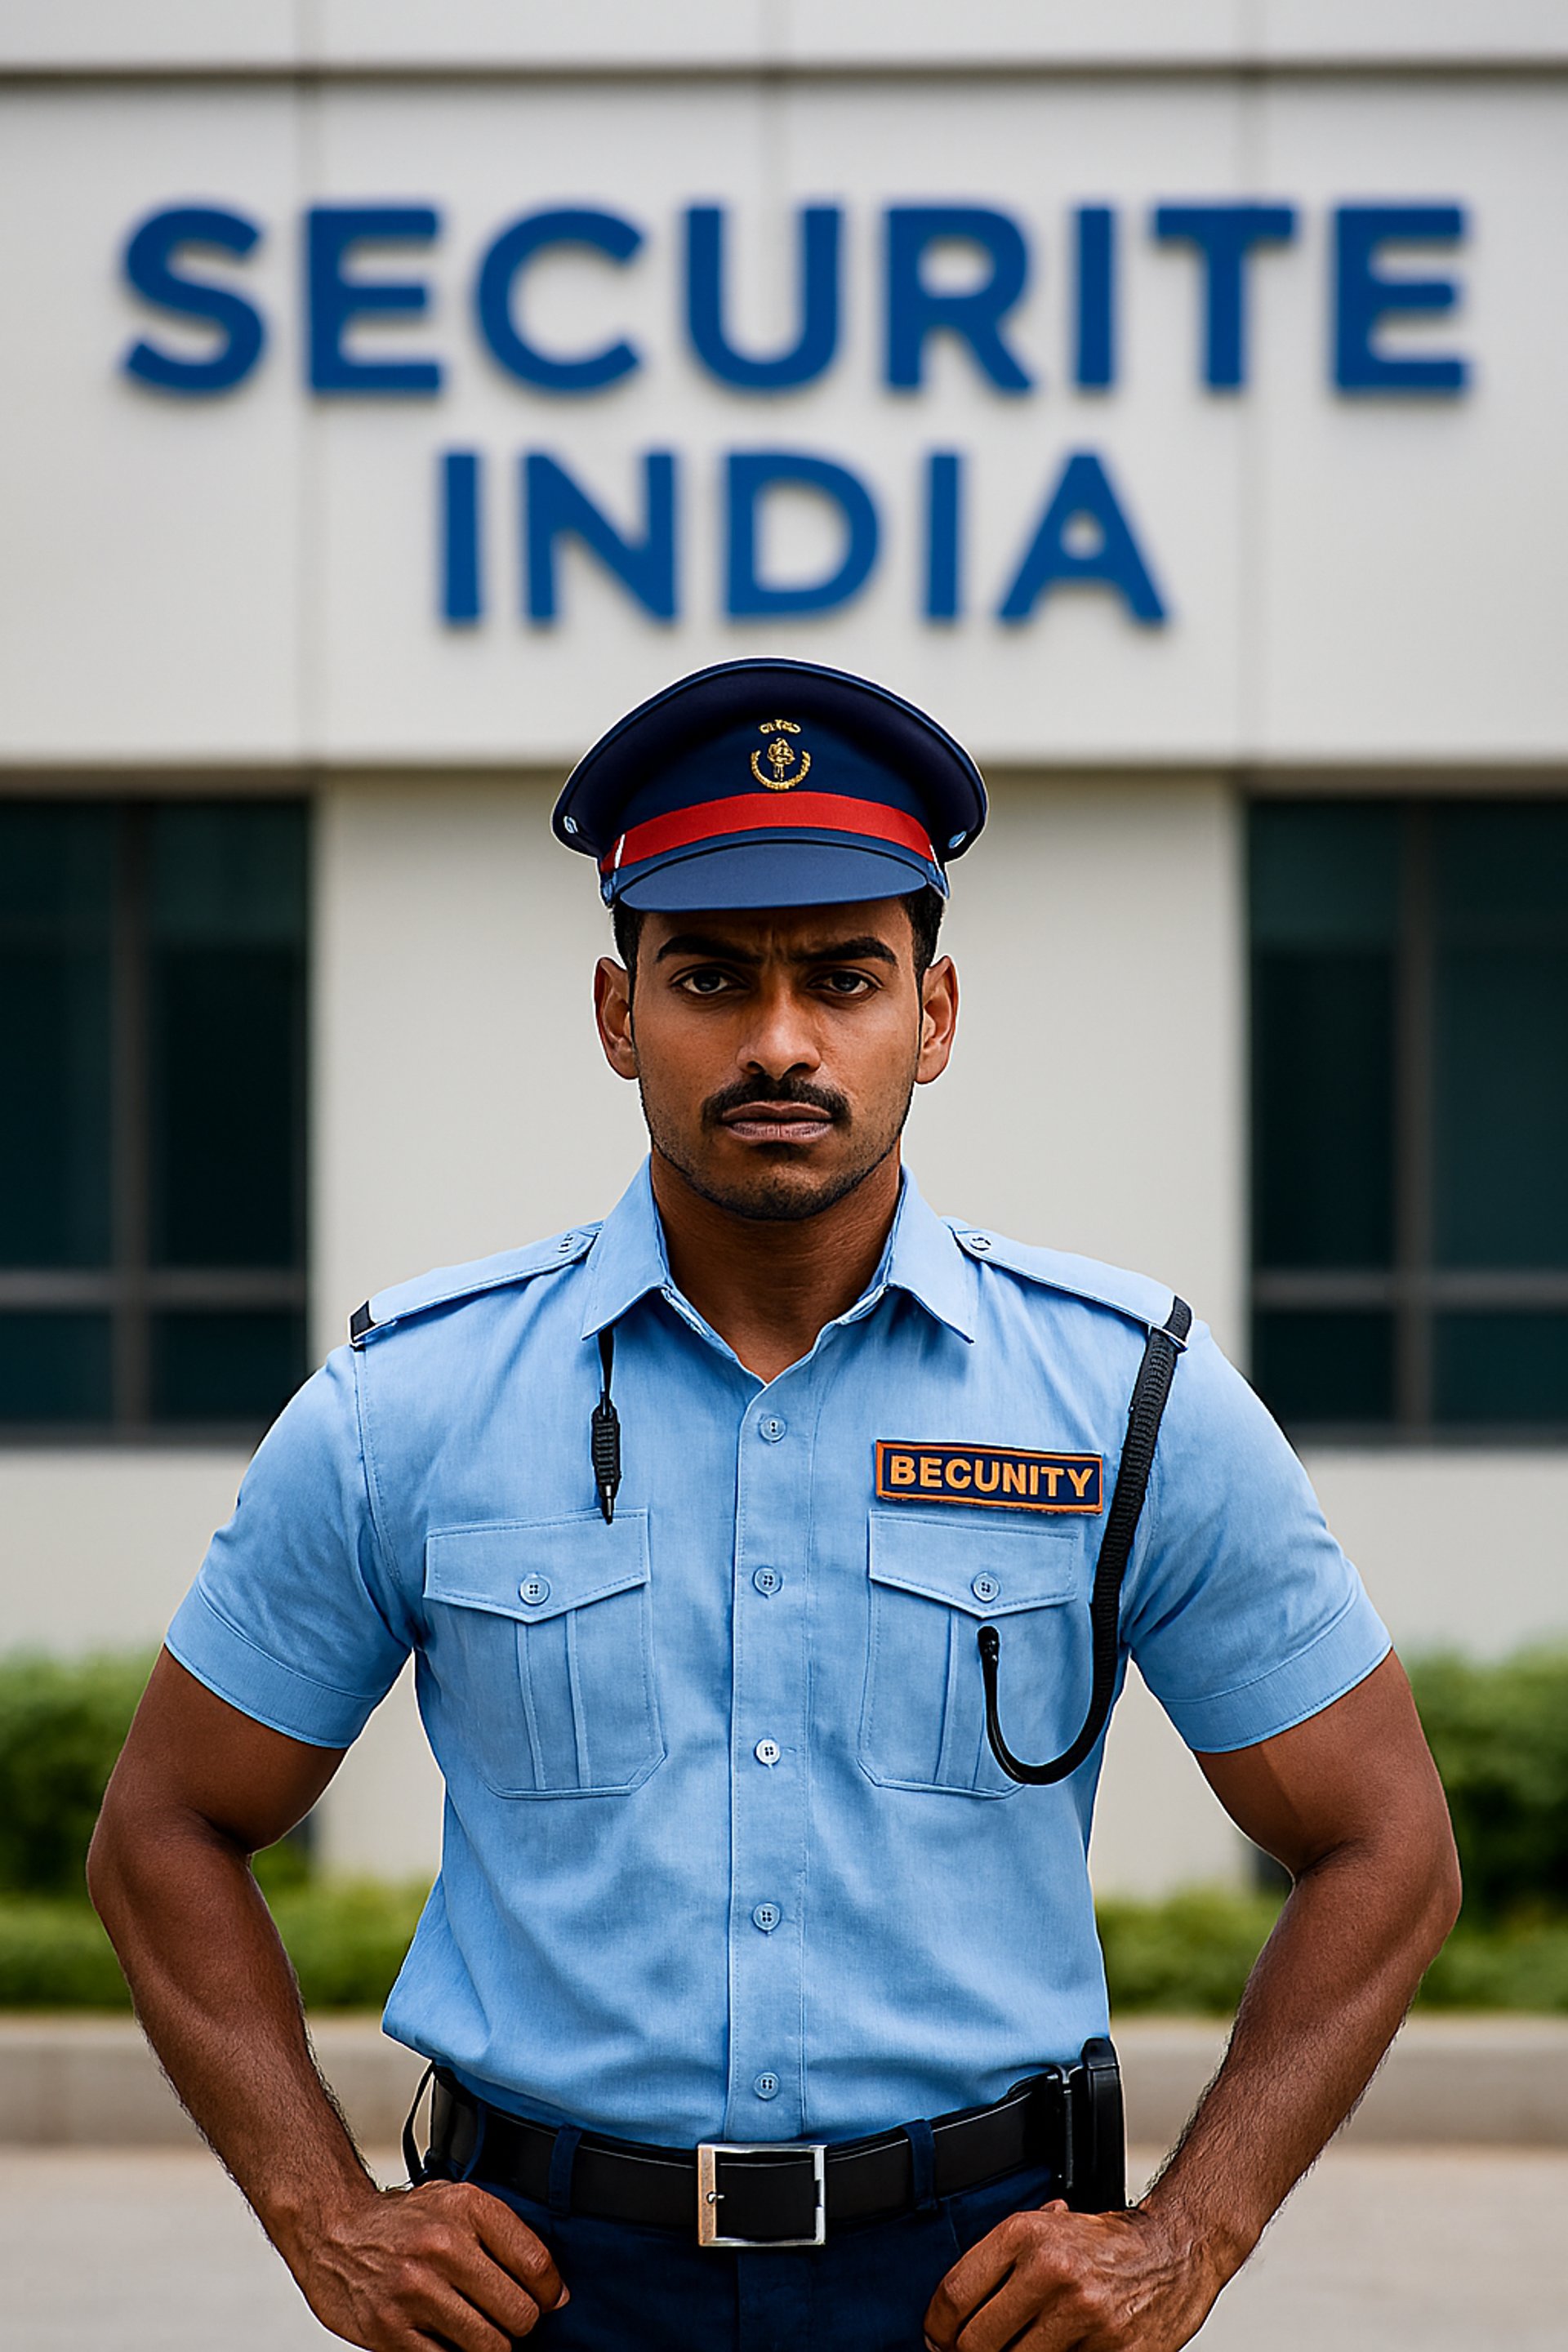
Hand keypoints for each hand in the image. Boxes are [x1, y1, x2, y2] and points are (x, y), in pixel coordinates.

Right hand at [284, 2177, 568, 2349]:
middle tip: (503, 2317)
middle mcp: (443, 2247)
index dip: (549, 2292)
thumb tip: (554, 2293)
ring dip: (489, 2345)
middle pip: (519, 2314)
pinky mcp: (390, 2331)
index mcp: (467, 2209)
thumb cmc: (401, 2221)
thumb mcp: (456, 2203)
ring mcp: (415, 2291)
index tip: (544, 2299)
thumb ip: (506, 2237)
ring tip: (474, 2328)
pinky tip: (443, 2337)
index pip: (536, 2264)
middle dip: (518, 2324)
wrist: (333, 2228)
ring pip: (489, 2347)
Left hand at [923, 2199, 1218, 2351]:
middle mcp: (1053, 2272)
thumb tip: (947, 2318)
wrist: (1174, 2249)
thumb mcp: (1046, 2228)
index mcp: (1027, 2234)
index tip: (938, 2337)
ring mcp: (1084, 2316)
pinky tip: (1059, 2349)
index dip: (936, 2328)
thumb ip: (1000, 2263)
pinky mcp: (1113, 2351)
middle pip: (976, 2342)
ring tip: (1020, 2346)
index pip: (954, 2296)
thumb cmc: (1106, 2243)